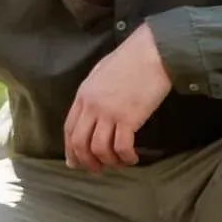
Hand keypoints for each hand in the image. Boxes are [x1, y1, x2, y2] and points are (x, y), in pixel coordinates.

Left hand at [64, 22, 172, 172]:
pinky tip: (132, 158)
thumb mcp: (101, 73)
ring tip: (118, 164)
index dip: (70, 149)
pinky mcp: (128, 118)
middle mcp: (92, 106)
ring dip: (107, 162)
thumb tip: (91, 109)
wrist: (152, 51)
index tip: (74, 162)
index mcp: (83, 95)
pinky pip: (121, 147)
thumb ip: (93, 92)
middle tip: (96, 170)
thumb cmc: (131, 59)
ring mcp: (109, 113)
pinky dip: (125, 157)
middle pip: (79, 143)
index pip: (69, 129)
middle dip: (86, 161)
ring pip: (98, 149)